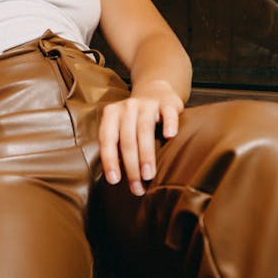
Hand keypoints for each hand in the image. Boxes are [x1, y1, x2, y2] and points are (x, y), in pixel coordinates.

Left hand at [98, 80, 182, 195]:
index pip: (107, 139)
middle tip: (137, 187)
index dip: (109, 160)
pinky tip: (170, 137)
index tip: (114, 180)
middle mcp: (127, 107)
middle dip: (131, 166)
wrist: (155, 91)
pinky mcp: (167, 104)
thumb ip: (116, 146)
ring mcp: (147, 104)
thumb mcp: (120, 128)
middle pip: (127, 139)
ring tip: (148, 175)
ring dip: (146, 155)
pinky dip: (169, 124)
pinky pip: (168, 114)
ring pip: (144, 130)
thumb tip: (115, 178)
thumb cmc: (134, 120)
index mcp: (111, 114)